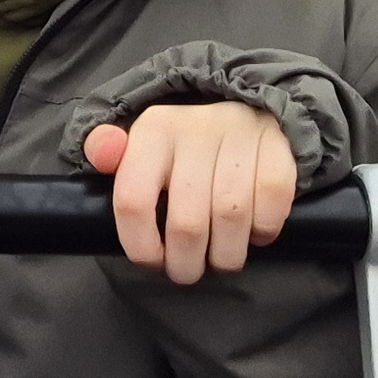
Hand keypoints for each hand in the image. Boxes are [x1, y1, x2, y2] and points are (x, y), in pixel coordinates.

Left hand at [81, 101, 296, 284]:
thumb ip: (107, 150)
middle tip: (187, 270)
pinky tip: (254, 234)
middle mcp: (196, 128)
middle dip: (186, 262)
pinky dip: (264, 230)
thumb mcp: (142, 144)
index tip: (152, 260)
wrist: (251, 108)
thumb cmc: (186, 145)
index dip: (140, 245)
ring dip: (226, 255)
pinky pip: (271, 204)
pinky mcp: (278, 146)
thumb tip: (100, 153)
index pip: (134, 199)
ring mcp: (240, 135)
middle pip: (187, 222)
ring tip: (220, 259)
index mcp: (154, 129)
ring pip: (231, 217)